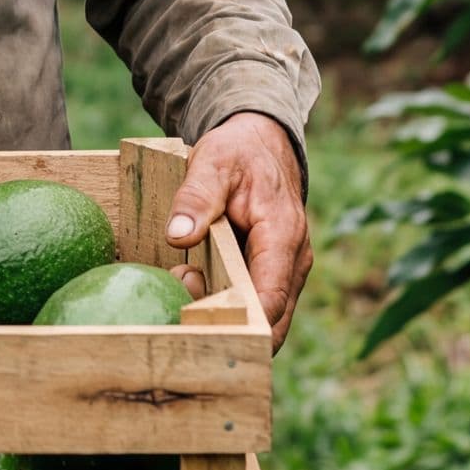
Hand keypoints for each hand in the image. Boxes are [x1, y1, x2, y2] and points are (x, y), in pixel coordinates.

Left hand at [163, 111, 310, 354]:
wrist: (261, 146)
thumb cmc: (239, 154)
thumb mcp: (213, 163)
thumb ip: (196, 197)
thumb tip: (177, 236)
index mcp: (283, 236)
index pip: (271, 297)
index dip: (241, 320)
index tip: (201, 322)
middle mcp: (292, 263)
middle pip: (269, 320)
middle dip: (227, 322)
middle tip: (181, 296)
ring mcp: (285, 273)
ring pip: (261, 318)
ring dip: (222, 312)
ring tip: (183, 277)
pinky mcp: (271, 276)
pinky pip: (253, 304)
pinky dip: (225, 304)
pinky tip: (192, 285)